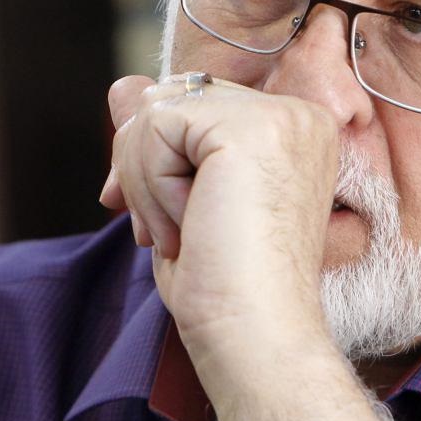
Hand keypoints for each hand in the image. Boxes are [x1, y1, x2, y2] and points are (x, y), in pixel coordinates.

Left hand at [102, 73, 407, 420]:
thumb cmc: (223, 286)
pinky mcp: (249, 129)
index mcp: (291, 130)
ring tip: (180, 234)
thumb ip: (157, 135)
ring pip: (157, 109)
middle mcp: (296, 115)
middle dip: (140, 165)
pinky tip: (186, 225)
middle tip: (161, 231)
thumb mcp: (178, 197)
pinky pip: (157, 125)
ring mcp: (279, 117)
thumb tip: (124, 85)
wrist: (254, 335)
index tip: (146, 217)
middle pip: (171, 96)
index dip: (152, 156)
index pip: (193, 103)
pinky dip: (150, 183)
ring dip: (144, 181)